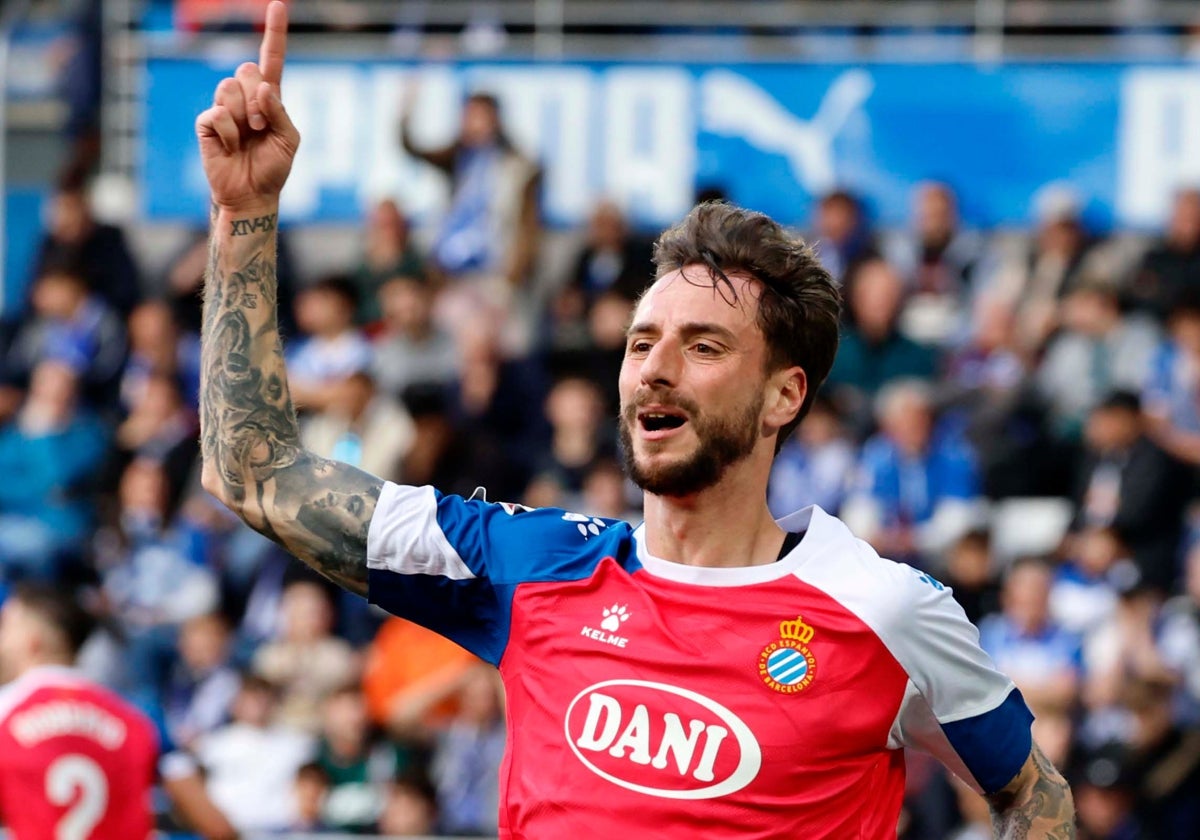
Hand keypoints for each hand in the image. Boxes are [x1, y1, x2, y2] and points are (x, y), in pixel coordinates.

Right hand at [195, 0, 298, 213]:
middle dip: (258, 100)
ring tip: (247, 138)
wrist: (253, 194)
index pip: (271, 59)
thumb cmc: (274, 168)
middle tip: (260, 128)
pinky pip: (217, 113)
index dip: (274, 32)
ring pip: (230, 88)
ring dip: (243, 116)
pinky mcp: (206, 122)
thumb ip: (280, 112)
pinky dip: (228, 133)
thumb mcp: (290, 140)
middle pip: (248, 70)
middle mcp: (246, 97)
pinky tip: (230, 147)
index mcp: (269, 98)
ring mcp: (224, 107)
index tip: (278, 5)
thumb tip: (263, 88)